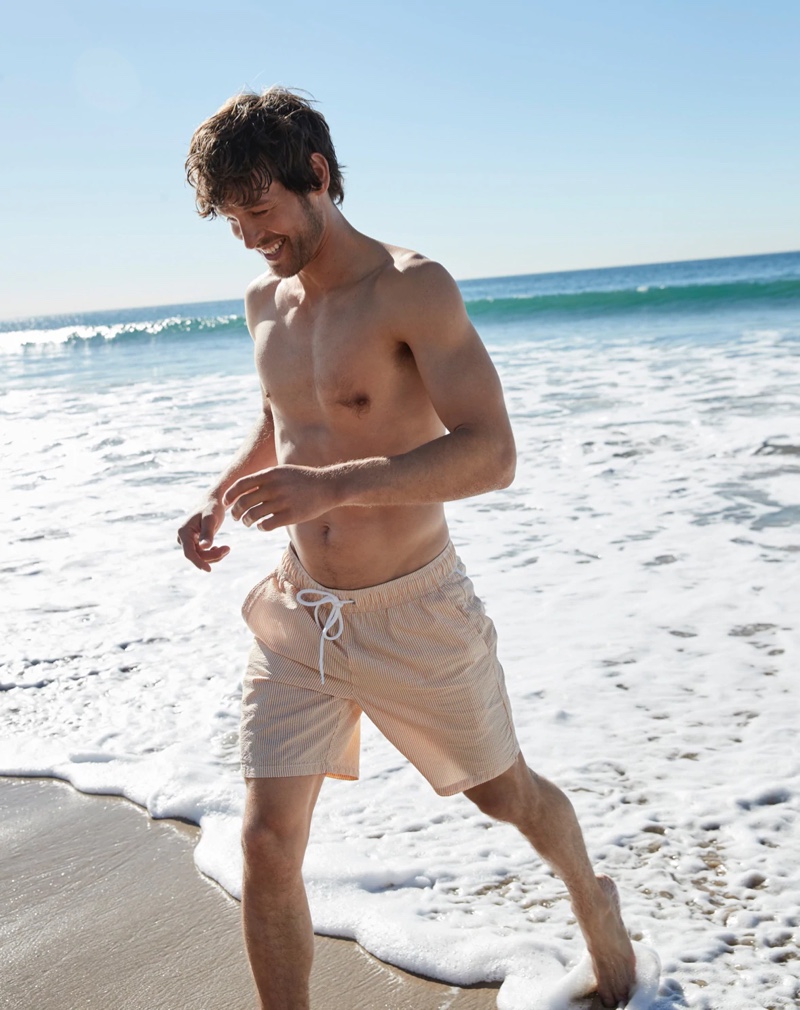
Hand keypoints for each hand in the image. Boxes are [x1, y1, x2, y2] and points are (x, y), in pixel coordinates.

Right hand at [176, 496, 229, 571]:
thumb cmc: (212, 507)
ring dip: (215, 555)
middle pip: (197, 555)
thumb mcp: (211, 518)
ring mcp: (189, 541)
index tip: (209, 570)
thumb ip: (208, 532)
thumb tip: (205, 547)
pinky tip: (221, 547)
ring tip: (227, 548)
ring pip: (201, 556)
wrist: (212, 501)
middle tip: (228, 548)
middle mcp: (183, 538)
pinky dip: (213, 553)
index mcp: (184, 532)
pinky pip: (203, 553)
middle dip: (213, 555)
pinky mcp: (195, 542)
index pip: (189, 552)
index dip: (198, 562)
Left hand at [224, 465, 340, 531]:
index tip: (226, 503)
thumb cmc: (303, 479)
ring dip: (247, 521)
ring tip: (247, 522)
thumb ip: (264, 478)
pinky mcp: (291, 516)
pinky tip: (262, 527)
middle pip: (244, 502)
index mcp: (270, 474)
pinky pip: (267, 525)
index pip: (241, 485)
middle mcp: (274, 487)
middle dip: (236, 512)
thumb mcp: (282, 472)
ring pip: (253, 515)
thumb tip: (244, 487)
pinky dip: (260, 527)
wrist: (328, 486)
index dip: (230, 495)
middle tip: (236, 517)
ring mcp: (283, 502)